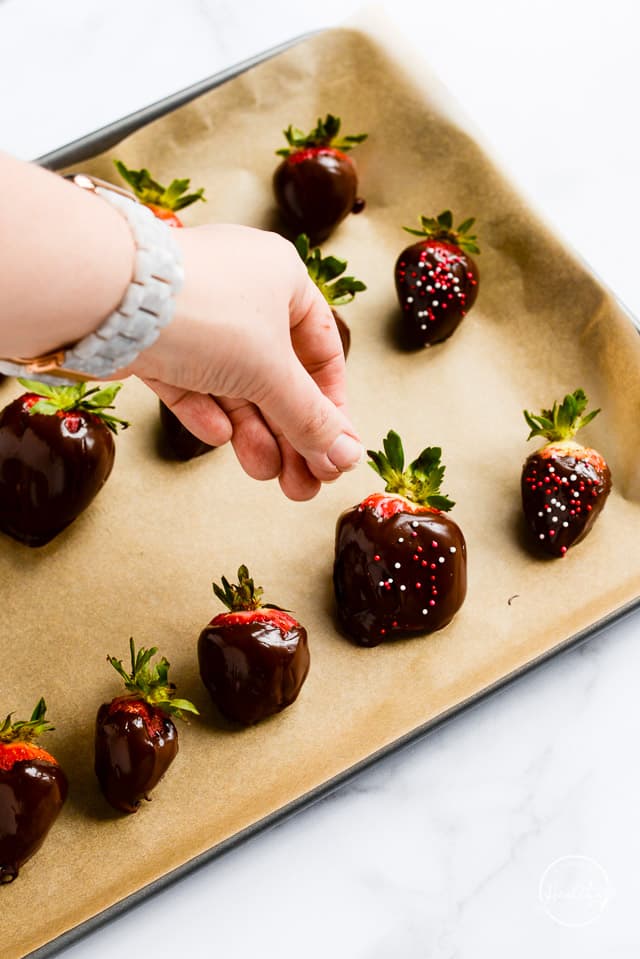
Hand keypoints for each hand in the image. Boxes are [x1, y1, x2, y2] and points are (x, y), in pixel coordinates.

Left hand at [126, 224, 362, 499]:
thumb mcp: (272, 373)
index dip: (331, 405)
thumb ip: (310, 418)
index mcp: (283, 279)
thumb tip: (347, 457)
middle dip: (291, 434)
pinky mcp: (157, 339)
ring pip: (235, 384)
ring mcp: (198, 315)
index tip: (335, 450)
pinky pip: (193, 381)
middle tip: (305, 484)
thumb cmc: (207, 313)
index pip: (322, 350)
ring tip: (267, 475)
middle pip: (278, 376)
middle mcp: (243, 291)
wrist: (109, 298)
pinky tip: (219, 439)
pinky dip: (207, 412)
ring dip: (254, 433)